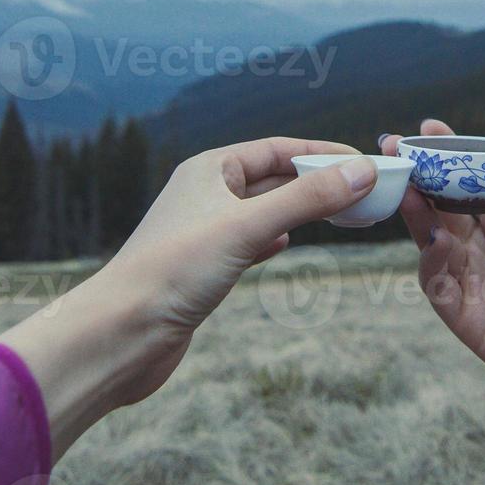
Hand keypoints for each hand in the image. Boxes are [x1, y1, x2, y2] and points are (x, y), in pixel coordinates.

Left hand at [0, 137, 377, 455]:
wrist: (122, 334)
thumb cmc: (173, 272)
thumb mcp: (249, 227)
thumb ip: (308, 199)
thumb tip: (361, 173)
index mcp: (208, 169)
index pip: (277, 149)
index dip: (322, 153)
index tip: (363, 164)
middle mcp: (204, 193)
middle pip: (273, 177)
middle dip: (315, 182)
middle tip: (362, 192)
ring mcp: (203, 231)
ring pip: (262, 210)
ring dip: (299, 210)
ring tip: (338, 214)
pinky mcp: (202, 267)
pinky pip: (248, 241)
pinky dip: (273, 238)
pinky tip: (286, 243)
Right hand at [381, 120, 484, 413]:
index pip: (467, 181)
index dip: (447, 156)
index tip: (429, 129)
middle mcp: (480, 245)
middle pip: (438, 206)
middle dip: (415, 177)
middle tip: (396, 149)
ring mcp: (468, 278)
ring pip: (430, 239)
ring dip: (416, 214)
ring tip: (410, 190)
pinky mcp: (463, 314)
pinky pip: (438, 282)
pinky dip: (433, 259)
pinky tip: (437, 239)